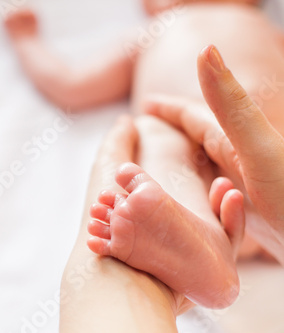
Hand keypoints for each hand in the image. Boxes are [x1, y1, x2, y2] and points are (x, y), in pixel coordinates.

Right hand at [146, 45, 283, 257]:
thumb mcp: (262, 149)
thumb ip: (232, 105)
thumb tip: (205, 50)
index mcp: (236, 141)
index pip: (194, 116)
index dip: (168, 108)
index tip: (144, 104)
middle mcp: (240, 158)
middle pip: (197, 137)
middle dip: (171, 129)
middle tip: (143, 131)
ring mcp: (244, 184)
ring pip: (203, 165)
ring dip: (181, 158)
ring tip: (157, 162)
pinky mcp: (248, 212)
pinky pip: (211, 193)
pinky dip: (194, 190)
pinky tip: (189, 199)